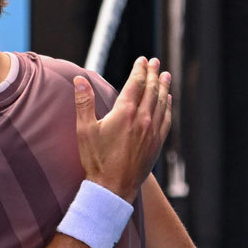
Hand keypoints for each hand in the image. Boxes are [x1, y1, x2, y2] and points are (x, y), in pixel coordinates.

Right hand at [74, 57, 171, 198]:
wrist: (113, 188)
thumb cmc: (97, 161)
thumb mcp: (85, 130)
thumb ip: (84, 103)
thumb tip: (80, 80)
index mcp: (125, 113)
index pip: (136, 84)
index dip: (139, 70)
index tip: (142, 60)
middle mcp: (142, 119)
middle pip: (151, 90)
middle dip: (153, 74)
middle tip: (155, 62)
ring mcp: (152, 132)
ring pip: (161, 103)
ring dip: (163, 87)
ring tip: (165, 75)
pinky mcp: (156, 143)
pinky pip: (166, 119)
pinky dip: (168, 106)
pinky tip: (167, 101)